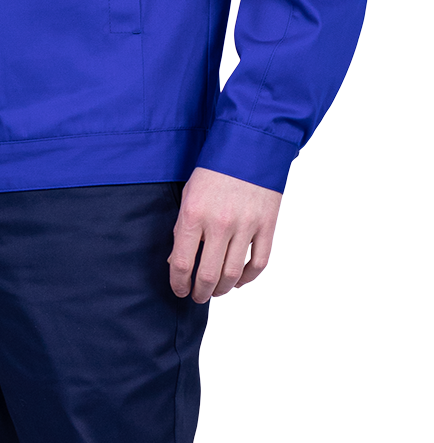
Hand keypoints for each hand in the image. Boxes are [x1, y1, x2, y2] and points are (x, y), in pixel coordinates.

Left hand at [168, 166, 281, 302]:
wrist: (248, 146)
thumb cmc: (215, 170)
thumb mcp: (189, 196)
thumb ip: (182, 229)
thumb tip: (177, 261)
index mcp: (194, 215)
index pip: (182, 263)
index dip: (179, 284)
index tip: (180, 290)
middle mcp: (219, 223)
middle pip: (208, 275)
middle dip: (200, 292)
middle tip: (198, 296)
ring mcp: (245, 225)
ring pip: (232, 274)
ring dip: (222, 289)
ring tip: (217, 291)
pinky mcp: (266, 225)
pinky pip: (258, 263)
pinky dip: (248, 278)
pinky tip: (238, 280)